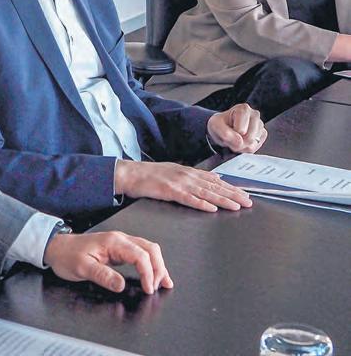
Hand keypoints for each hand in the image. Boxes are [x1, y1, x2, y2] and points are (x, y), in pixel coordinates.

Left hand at [43, 231, 172, 294]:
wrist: (56, 248)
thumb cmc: (67, 255)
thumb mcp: (81, 268)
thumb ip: (102, 276)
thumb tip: (121, 285)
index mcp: (113, 241)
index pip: (140, 255)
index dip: (148, 272)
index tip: (148, 289)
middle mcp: (120, 239)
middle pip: (150, 249)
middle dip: (159, 268)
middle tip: (158, 287)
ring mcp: (120, 243)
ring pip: (148, 250)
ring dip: (158, 265)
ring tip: (164, 283)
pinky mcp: (119, 250)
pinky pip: (142, 254)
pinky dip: (152, 264)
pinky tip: (156, 275)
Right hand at [114, 159, 251, 211]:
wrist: (130, 174)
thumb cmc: (150, 174)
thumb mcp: (175, 170)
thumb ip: (195, 175)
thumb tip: (215, 177)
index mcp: (189, 172)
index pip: (215, 181)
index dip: (231, 188)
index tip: (245, 194)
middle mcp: (187, 176)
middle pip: (214, 186)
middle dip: (233, 194)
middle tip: (248, 202)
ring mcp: (178, 183)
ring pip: (205, 193)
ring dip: (222, 199)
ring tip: (236, 206)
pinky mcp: (169, 191)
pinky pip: (188, 199)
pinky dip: (201, 203)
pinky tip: (212, 208)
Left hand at [207, 103, 266, 153]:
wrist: (222, 127)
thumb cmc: (219, 124)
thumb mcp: (215, 125)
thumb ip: (225, 133)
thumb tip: (240, 142)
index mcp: (244, 109)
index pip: (240, 131)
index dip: (231, 135)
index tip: (226, 130)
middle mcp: (255, 115)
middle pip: (249, 139)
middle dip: (237, 143)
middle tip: (230, 137)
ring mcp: (260, 124)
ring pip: (252, 145)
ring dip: (240, 146)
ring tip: (235, 139)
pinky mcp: (263, 134)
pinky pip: (256, 147)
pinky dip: (246, 148)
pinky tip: (241, 141)